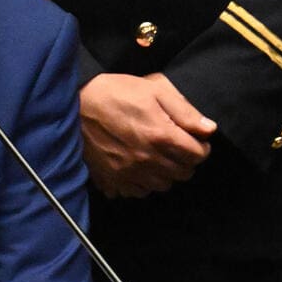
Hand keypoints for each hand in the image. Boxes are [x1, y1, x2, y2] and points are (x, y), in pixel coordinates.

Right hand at [79, 73, 215, 197]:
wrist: (73, 105)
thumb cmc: (114, 92)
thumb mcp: (152, 89)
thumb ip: (184, 110)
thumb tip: (209, 129)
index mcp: (160, 136)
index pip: (198, 154)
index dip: (201, 146)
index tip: (194, 138)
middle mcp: (147, 160)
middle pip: (183, 173)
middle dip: (186, 160)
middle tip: (177, 146)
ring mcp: (129, 173)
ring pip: (163, 185)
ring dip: (167, 173)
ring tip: (159, 157)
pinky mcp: (112, 180)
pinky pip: (138, 192)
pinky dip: (143, 183)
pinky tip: (139, 167)